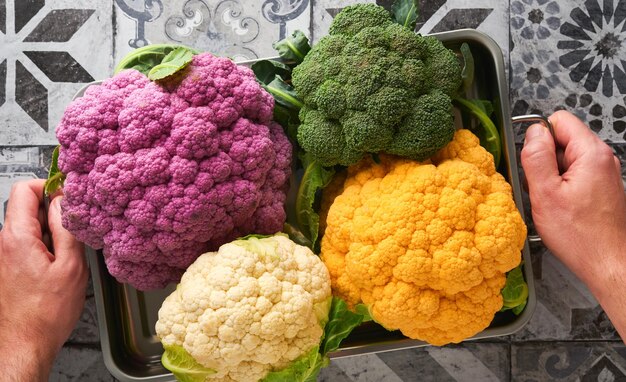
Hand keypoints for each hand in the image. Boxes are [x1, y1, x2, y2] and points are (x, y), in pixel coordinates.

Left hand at [0, 180, 87, 380]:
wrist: (26, 343)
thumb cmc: (46, 313)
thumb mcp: (70, 266)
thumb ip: (67, 228)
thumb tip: (65, 202)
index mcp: (17, 237)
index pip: (24, 189)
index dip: (48, 186)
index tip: (69, 196)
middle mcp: (4, 243)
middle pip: (26, 206)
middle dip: (53, 211)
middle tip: (75, 228)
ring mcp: (5, 255)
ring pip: (29, 225)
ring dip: (51, 230)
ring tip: (69, 251)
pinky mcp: (9, 267)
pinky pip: (28, 242)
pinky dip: (46, 245)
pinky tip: (60, 264)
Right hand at [521, 110, 625, 340]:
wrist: (609, 264)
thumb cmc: (581, 236)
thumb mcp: (546, 193)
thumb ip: (536, 157)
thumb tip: (532, 133)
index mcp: (591, 153)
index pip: (559, 121)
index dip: (539, 137)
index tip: (532, 161)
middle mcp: (602, 159)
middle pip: (562, 141)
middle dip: (544, 160)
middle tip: (541, 188)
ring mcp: (603, 174)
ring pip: (566, 161)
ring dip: (552, 177)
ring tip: (551, 202)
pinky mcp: (601, 189)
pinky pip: (574, 177)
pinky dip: (562, 188)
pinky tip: (560, 208)